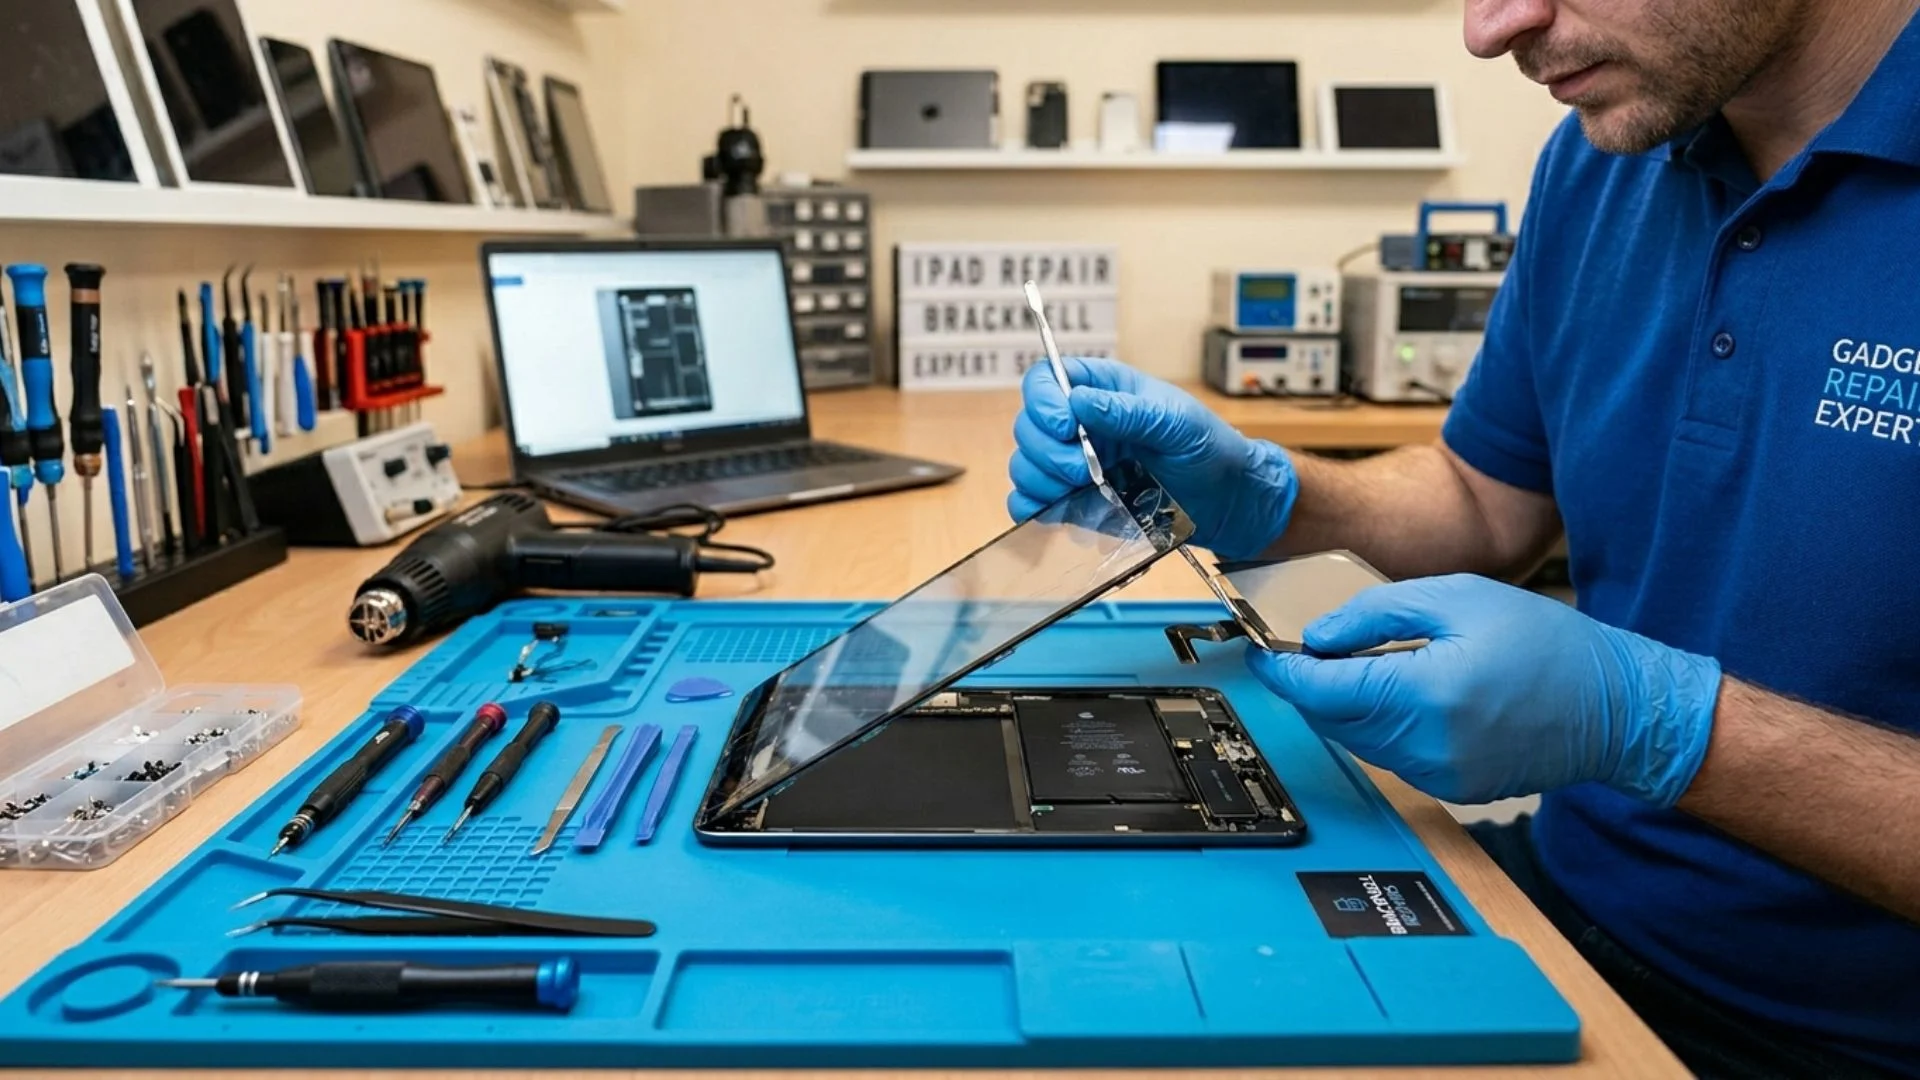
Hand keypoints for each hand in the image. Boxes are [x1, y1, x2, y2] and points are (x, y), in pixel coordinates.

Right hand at [1008, 357, 1297, 558]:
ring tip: (1083, 488)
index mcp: (1103, 391)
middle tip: (1083, 468)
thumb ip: (1128, 411)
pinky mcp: (1075, 503)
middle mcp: (1080, 426)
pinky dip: (1033, 508)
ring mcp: (1074, 466)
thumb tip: (1078, 402)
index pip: (1046, 379)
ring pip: (1025, 465)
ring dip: (1042, 479)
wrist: (1227, 502)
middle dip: (1047, 449)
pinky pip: (1032, 504)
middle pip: (1028, 426)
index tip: (1065, 425)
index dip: (1043, 400)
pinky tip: (1060, 509)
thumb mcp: (1176, 422)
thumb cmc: (1209, 450)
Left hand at [1244, 574, 1723, 805]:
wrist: (1617, 707)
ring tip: (1357, 663)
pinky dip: (1379, 723)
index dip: (1281, 671)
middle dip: (1309, 685)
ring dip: (1344, 704)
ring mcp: (1438, 775)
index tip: (1259, 652)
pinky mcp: (1452, 787)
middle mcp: (1425, 746)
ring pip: (1358, 739)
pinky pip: (1391, 755)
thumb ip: (1376, 614)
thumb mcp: (1457, 597)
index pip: (1321, 691)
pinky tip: (1398, 691)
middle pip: (1332, 718)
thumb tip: (1319, 638)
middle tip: (1300, 649)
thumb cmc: (1549, 645)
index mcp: (1423, 695)